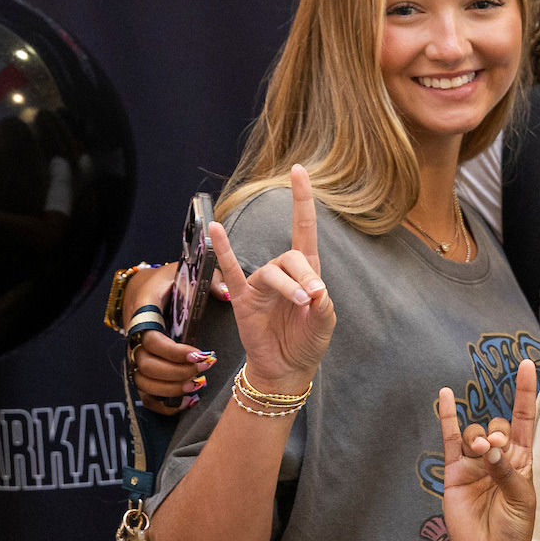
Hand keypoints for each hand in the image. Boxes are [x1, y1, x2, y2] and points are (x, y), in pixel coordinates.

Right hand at [216, 164, 333, 393]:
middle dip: (305, 275)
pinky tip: (215, 229)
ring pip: (272, 271)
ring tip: (301, 302)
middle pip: (292, 256)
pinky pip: (231, 270)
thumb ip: (322, 302)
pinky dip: (224, 250)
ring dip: (288, 285)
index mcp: (306, 273)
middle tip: (312, 299)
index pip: (304, 229)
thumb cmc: (307, 341)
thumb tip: (312, 288)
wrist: (287, 369)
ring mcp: (260, 284)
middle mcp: (282, 272)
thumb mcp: (324, 321)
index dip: (302, 200)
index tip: (299, 170)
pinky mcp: (242, 299)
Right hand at [437, 357, 538, 540]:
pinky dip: (447, 418)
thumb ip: (507, 472)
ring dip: (478, 437)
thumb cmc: (513, 530)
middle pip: (496, 425)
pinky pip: (449, 440)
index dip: (525, 392)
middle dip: (497, 432)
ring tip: (482, 453)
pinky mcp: (455, 472)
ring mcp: (475, 463)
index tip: (527, 365)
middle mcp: (497, 457)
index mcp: (521, 460)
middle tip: (497, 451)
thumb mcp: (522, 500)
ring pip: (474, 434)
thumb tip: (489, 450)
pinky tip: (444, 397)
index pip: (523, 418)